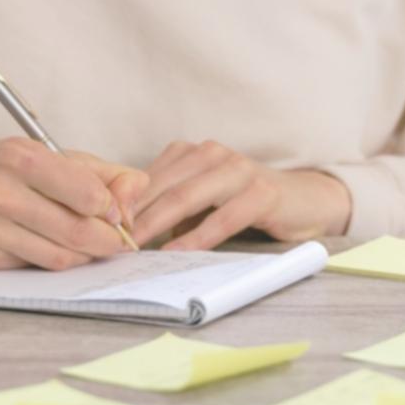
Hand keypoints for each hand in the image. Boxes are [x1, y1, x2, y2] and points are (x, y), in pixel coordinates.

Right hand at [0, 137, 146, 270]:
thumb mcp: (45, 154)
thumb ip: (99, 172)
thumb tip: (138, 192)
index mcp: (22, 158)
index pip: (89, 195)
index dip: (113, 210)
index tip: (117, 214)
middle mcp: (0, 192)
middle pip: (77, 232)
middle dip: (108, 242)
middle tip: (118, 242)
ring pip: (58, 258)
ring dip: (85, 257)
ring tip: (92, 247)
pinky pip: (33, 268)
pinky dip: (54, 263)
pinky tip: (57, 250)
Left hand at [129, 141, 351, 250]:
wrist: (304, 200)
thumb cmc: (244, 203)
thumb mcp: (202, 201)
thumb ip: (170, 207)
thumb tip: (125, 230)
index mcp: (192, 152)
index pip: (148, 177)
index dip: (123, 203)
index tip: (100, 226)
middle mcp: (212, 154)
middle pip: (162, 186)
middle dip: (133, 216)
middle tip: (110, 242)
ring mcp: (238, 170)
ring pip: (187, 198)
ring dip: (158, 225)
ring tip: (135, 248)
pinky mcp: (261, 193)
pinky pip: (222, 217)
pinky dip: (197, 237)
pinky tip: (177, 252)